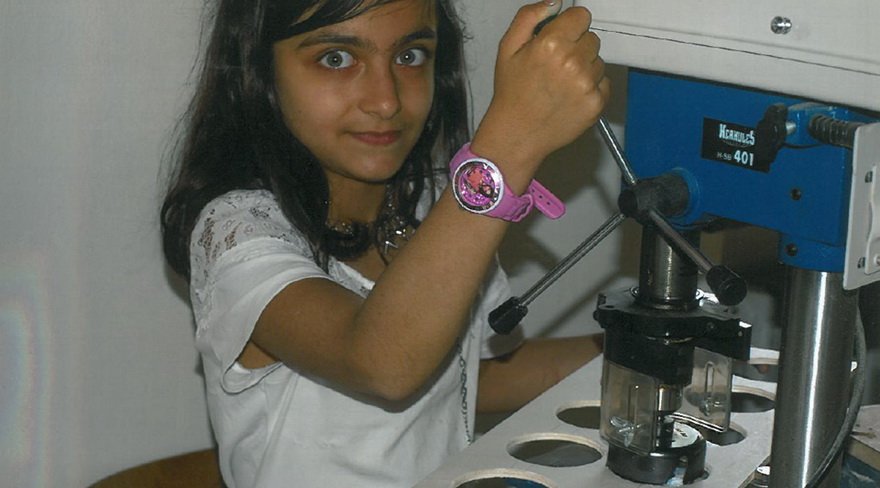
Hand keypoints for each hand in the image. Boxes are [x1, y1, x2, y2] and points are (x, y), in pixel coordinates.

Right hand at [473, 1, 610, 188]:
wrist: (516, 135)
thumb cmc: (511, 91)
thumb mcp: (508, 48)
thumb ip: (529, 17)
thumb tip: (555, 2)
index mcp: (551, 43)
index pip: (582, 16)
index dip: (570, 26)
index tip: (559, 39)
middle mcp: (573, 61)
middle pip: (592, 38)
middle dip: (577, 47)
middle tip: (557, 67)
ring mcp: (587, 84)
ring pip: (598, 62)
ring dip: (585, 69)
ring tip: (562, 85)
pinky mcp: (596, 104)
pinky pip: (603, 84)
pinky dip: (590, 89)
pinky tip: (570, 98)